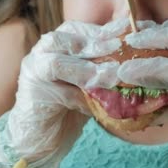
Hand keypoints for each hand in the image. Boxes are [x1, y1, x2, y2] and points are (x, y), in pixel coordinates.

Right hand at [0, 18, 130, 167]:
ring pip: (56, 61)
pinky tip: (94, 99)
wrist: (41, 139)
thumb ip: (105, 68)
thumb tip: (139, 60)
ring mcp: (32, 68)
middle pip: (68, 37)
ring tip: (112, 75)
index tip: (132, 33)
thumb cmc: (70, 108)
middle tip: (123, 50)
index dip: (108, 30)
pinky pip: (53, 89)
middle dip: (98, 43)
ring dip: (86, 68)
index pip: (83, 29)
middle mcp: (43, 50)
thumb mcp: (92, 83)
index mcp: (60, 44)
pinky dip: (76, 92)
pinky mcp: (29, 91)